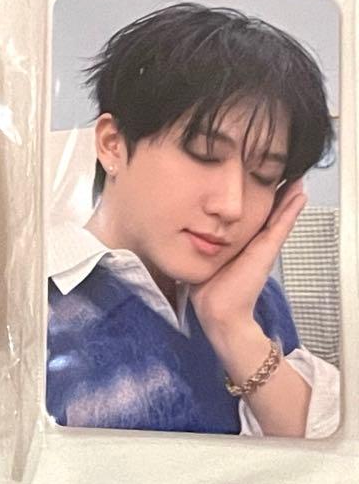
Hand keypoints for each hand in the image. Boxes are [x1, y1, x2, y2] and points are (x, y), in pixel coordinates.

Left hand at [190, 180, 306, 338]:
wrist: (218, 311)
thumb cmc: (208, 288)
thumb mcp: (204, 257)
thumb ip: (200, 244)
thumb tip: (184, 232)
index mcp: (240, 243)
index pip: (251, 215)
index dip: (256, 197)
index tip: (258, 177)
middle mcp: (254, 243)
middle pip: (268, 212)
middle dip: (275, 192)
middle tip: (286, 172)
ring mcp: (263, 246)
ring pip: (278, 215)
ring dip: (288, 196)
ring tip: (297, 177)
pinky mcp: (266, 250)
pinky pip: (281, 225)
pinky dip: (291, 209)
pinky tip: (299, 195)